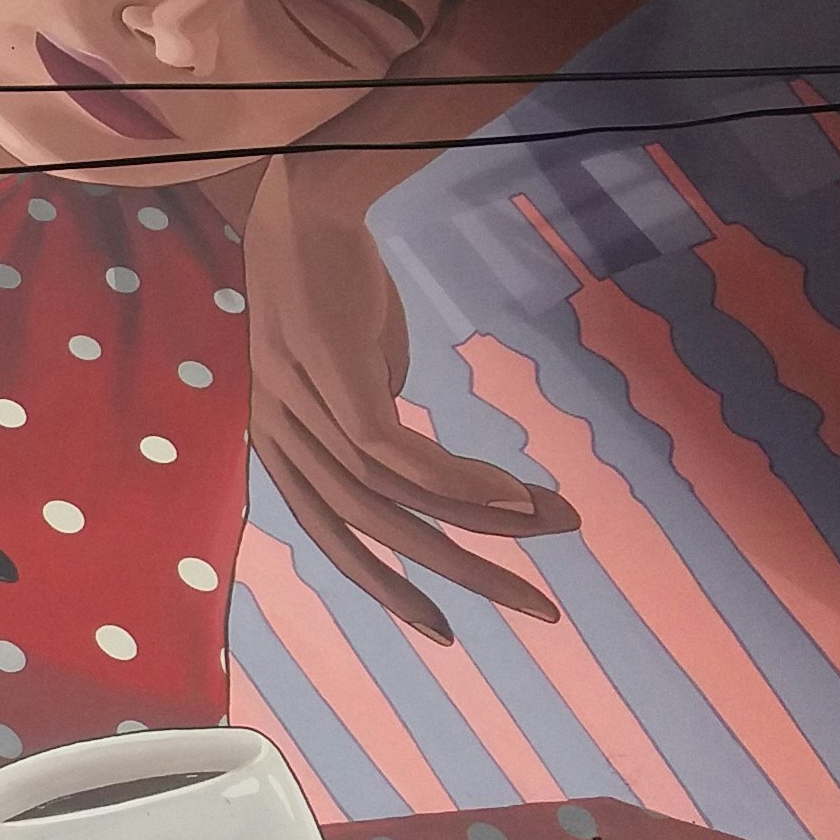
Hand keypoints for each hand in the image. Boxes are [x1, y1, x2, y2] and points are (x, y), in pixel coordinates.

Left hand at [240, 152, 577, 641]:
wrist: (309, 206)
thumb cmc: (335, 290)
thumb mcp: (359, 372)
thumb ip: (382, 426)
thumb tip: (424, 469)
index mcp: (283, 448)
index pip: (336, 541)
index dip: (389, 589)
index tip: (444, 633)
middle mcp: (282, 438)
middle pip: (376, 534)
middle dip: (462, 576)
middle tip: (538, 609)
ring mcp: (301, 408)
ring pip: (398, 497)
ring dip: (486, 520)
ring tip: (557, 529)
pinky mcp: (332, 377)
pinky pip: (401, 453)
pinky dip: (461, 482)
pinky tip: (516, 496)